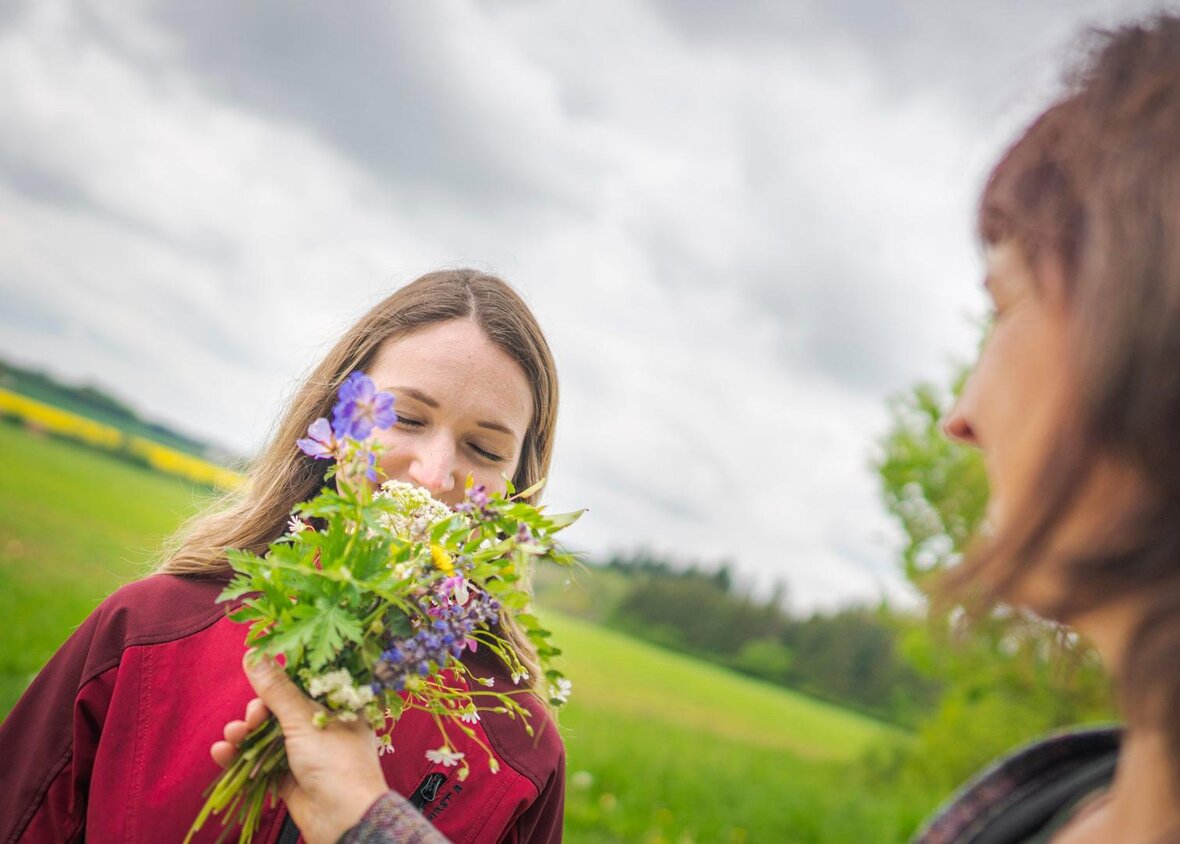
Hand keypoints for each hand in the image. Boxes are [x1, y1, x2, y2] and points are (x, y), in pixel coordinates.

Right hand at [211, 653, 389, 843]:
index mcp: (337, 704)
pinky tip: (222, 753)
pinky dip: (240, 757)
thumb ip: (275, 689)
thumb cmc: (336, 762)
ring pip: (266, 735)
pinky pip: (259, 761)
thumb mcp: (303, 719)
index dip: (279, 680)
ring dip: (244, 734)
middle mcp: (321, 725)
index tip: (257, 676)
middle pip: (280, 709)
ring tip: (233, 736)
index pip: (304, 682)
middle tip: (252, 718)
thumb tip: (253, 654)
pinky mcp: (288, 775)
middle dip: (257, 711)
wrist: (344, 819)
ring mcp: (304, 751)